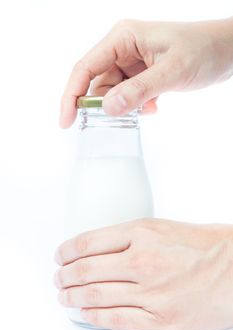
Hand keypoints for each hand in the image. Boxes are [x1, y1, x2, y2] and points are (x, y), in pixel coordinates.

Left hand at [54, 218, 232, 329]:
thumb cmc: (202, 244)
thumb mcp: (161, 227)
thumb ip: (129, 237)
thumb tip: (98, 248)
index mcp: (141, 233)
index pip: (88, 243)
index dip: (66, 251)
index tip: (60, 256)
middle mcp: (142, 261)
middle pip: (86, 270)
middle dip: (65, 276)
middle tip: (59, 279)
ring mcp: (151, 293)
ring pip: (96, 296)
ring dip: (73, 297)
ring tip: (64, 297)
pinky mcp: (161, 320)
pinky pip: (116, 319)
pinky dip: (94, 316)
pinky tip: (85, 313)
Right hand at [60, 17, 232, 127]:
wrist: (226, 52)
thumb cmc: (203, 50)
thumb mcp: (172, 71)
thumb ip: (140, 90)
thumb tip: (108, 109)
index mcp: (123, 38)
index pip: (85, 68)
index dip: (71, 95)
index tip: (66, 122)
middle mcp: (123, 49)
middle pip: (97, 83)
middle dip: (104, 105)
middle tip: (117, 121)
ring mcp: (132, 63)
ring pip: (113, 93)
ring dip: (126, 107)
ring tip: (149, 107)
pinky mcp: (141, 75)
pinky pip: (127, 96)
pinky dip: (136, 107)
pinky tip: (154, 106)